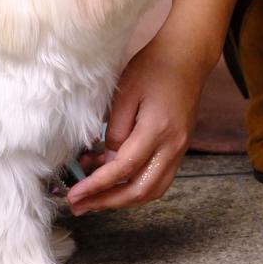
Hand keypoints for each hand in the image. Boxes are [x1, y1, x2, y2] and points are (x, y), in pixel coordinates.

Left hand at [65, 35, 210, 214]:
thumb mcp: (125, 91)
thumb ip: (114, 127)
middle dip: (107, 202)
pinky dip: (136, 188)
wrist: (187, 57)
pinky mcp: (179, 149)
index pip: (123, 169)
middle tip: (79, 206)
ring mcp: (179, 150)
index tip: (75, 194)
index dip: (97, 185)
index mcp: (156, 130)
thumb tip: (106, 157)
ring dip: (122, 200)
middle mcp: (172, 146)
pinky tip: (115, 184)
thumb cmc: (153, 67)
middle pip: (139, 190)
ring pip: (152, 191)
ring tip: (94, 200)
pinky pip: (159, 180)